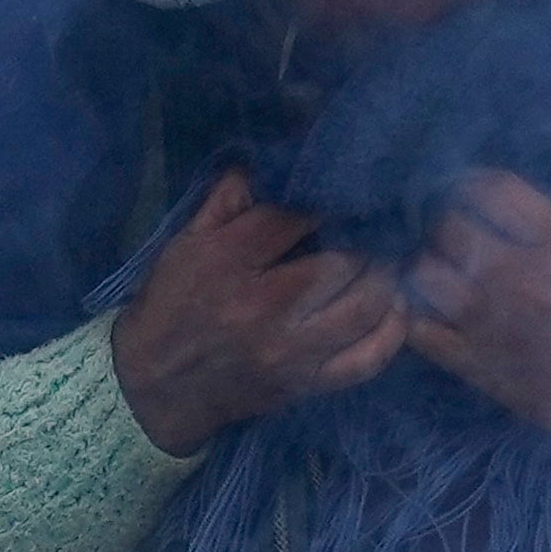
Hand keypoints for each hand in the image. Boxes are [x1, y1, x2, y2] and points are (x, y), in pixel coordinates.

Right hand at [113, 167, 408, 455]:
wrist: (154, 388)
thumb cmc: (170, 306)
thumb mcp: (184, 244)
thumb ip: (226, 200)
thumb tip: (268, 163)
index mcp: (229, 262)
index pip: (296, 218)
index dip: (329, 202)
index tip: (345, 196)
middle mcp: (263, 308)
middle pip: (342, 264)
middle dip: (367, 241)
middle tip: (378, 230)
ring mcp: (289, 351)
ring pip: (364, 309)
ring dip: (386, 280)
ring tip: (387, 263)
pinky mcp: (305, 384)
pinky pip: (367, 361)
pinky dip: (392, 333)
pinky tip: (396, 309)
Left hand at [403, 172, 550, 475]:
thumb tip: (510, 205)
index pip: (488, 189)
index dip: (472, 186)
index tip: (470, 194)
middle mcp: (514, 274)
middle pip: (447, 226)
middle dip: (448, 225)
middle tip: (455, 237)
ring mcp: (489, 321)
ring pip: (424, 272)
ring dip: (428, 267)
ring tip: (442, 273)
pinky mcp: (473, 363)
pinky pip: (419, 328)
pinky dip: (417, 314)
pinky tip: (433, 312)